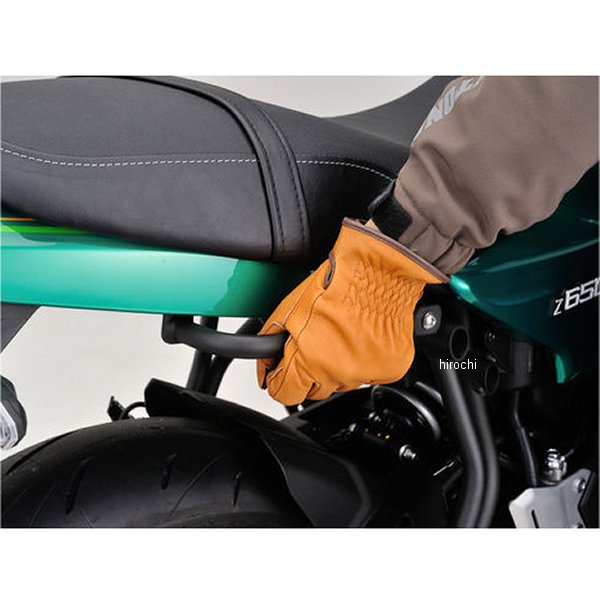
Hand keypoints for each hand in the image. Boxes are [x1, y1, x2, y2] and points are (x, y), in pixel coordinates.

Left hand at [256, 219, 447, 405]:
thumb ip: (272, 342)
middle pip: (314, 390)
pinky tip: (362, 337)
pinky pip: (371, 374)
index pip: (284, 393)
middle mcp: (338, 374)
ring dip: (339, 365)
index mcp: (309, 363)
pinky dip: (366, 360)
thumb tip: (266, 360)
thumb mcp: (288, 309)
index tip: (281, 372)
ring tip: (341, 334)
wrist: (377, 271)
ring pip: (344, 381)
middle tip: (315, 344)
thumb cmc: (336, 283)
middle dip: (309, 372)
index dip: (278, 380)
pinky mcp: (390, 368)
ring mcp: (366, 373)